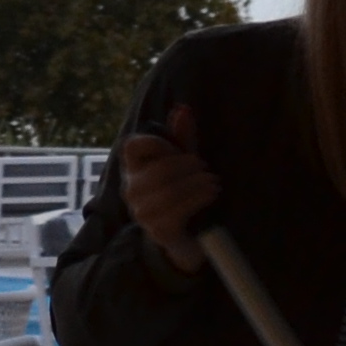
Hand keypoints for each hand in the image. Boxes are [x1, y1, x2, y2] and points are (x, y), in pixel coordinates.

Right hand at [117, 104, 218, 273]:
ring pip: (170, 190)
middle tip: (204, 167)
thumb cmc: (179, 192)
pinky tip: (211, 193)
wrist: (181, 237)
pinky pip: (178, 210)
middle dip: (187, 166)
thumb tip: (183, 109)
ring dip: (197, 183)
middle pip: (159, 170)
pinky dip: (199, 198)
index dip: (157, 143)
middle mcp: (131, 190)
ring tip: (213, 182)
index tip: (177, 149)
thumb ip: (181, 136)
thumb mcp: (181, 162)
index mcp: (132, 169)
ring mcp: (143, 212)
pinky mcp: (158, 230)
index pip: (132, 146)